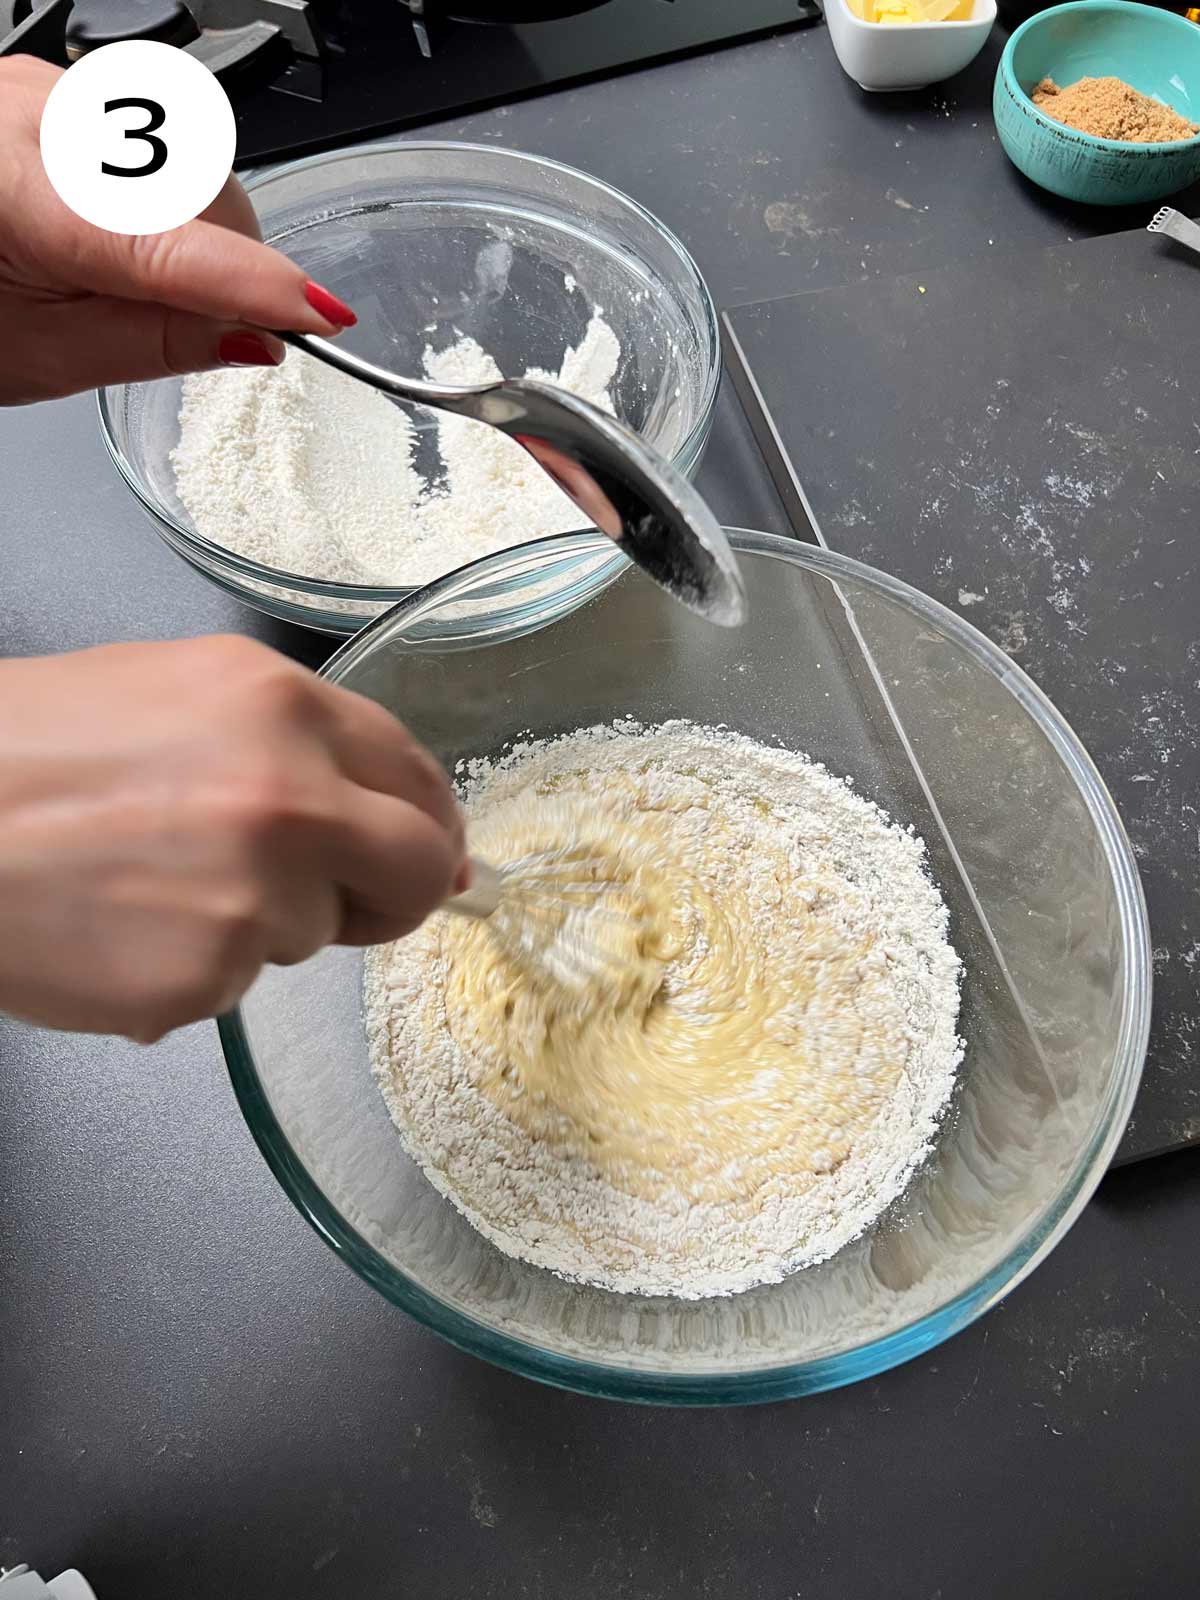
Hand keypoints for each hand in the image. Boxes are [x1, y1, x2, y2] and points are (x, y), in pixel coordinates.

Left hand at [0, 55, 355, 403]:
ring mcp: (57, 91)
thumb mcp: (43, 355)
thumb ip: (154, 345)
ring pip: (194, 165)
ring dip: (198, 235)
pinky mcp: (70, 91)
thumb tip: (251, 337)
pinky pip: (166, 144)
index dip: (256, 286)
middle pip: (201, 189)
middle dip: (221, 265)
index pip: (173, 244)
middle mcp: (41, 115)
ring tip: (131, 282)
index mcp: (22, 190)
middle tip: (190, 327)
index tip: (319, 316)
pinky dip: (173, 204)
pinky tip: (126, 240)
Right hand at [0, 637, 466, 1041]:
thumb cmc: (27, 749)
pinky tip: (122, 925)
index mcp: (283, 708)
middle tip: (343, 899)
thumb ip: (303, 746)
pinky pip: (233, 986)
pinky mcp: (200, 983)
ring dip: (260, 924)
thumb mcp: (177, 691)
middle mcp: (286, 802)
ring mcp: (249, 901)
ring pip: (311, 935)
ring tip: (154, 881)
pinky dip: (190, 969)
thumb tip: (400, 816)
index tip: (427, 852)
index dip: (428, 823)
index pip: (419, 777)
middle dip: (391, 894)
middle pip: (415, 872)